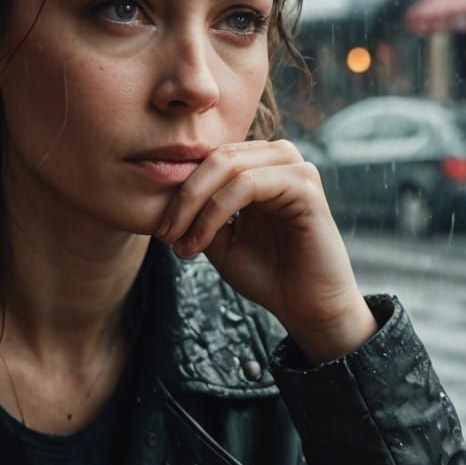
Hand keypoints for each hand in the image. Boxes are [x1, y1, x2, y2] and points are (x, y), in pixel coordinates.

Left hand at [154, 139, 376, 361]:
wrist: (306, 307)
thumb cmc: (267, 274)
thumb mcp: (219, 240)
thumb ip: (198, 213)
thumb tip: (159, 199)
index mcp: (259, 165)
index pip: (210, 159)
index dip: (179, 190)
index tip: (159, 230)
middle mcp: (278, 158)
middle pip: (216, 157)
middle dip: (182, 197)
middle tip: (164, 234)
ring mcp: (295, 167)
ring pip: (228, 166)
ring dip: (195, 204)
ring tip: (181, 241)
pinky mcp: (305, 185)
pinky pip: (247, 185)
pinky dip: (215, 212)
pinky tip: (202, 242)